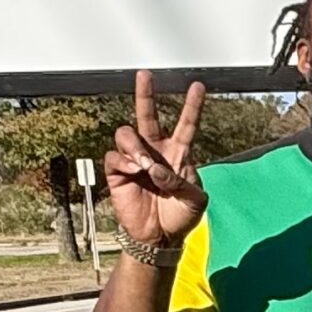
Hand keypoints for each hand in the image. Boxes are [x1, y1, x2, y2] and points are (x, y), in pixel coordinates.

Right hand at [105, 70, 207, 246]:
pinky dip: (124, 161)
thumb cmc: (181, 216)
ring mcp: (135, 160)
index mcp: (178, 154)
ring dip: (134, 145)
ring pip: (126, 133)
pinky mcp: (118, 172)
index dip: (192, 106)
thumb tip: (156, 168)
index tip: (198, 86)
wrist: (160, 236)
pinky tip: (134, 171)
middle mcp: (155, 151)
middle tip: (145, 74)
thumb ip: (183, 182)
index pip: (186, 124)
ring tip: (144, 164)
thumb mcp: (196, 200)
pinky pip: (114, 156)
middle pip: (147, 116)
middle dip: (145, 94)